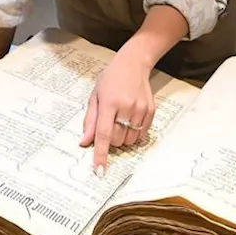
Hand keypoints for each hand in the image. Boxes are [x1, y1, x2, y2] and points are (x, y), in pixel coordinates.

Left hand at [80, 50, 154, 174]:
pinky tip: (131, 118)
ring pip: (130, 140)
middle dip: (110, 139)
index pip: (103, 134)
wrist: (133, 64)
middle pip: (117, 140)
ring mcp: (141, 109)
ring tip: (120, 120)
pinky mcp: (151, 111)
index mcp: (109, 103)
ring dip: (123, 137)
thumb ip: (90, 121)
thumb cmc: (111, 79)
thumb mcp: (95, 97)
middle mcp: (126, 107)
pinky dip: (134, 132)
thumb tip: (85, 142)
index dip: (100, 154)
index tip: (99, 171)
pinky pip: (141, 134)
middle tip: (109, 124)